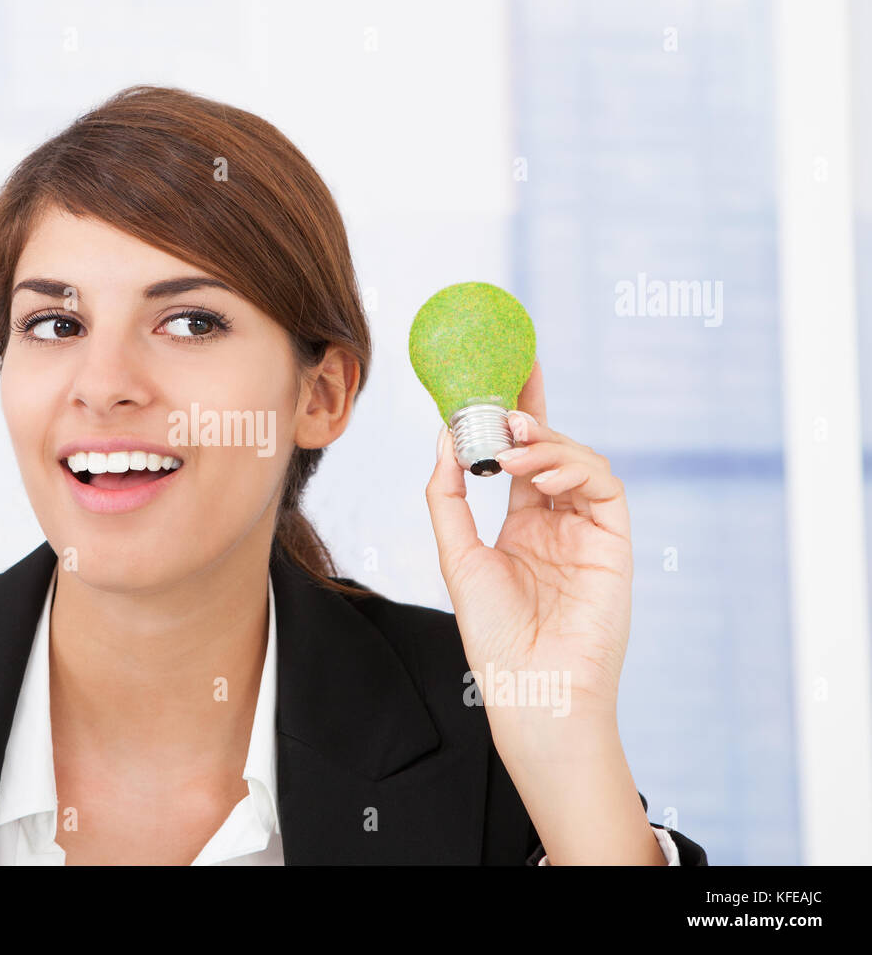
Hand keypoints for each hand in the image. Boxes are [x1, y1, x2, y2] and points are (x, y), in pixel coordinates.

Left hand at [424, 360, 632, 738]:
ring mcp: (588, 531)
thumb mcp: (457, 554)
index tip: (507, 371)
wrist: (532, 687)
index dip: (517, 413)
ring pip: (579, 461)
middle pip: (552, 450)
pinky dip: (572, 468)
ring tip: (509, 446)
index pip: (520, 455)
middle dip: (531, 414)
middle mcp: (558, 523)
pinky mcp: (614, 542)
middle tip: (504, 394)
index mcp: (522, 527)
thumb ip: (448, 495)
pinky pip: (604, 486)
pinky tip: (536, 473)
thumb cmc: (494, 634)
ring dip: (544, 443)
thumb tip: (444, 437)